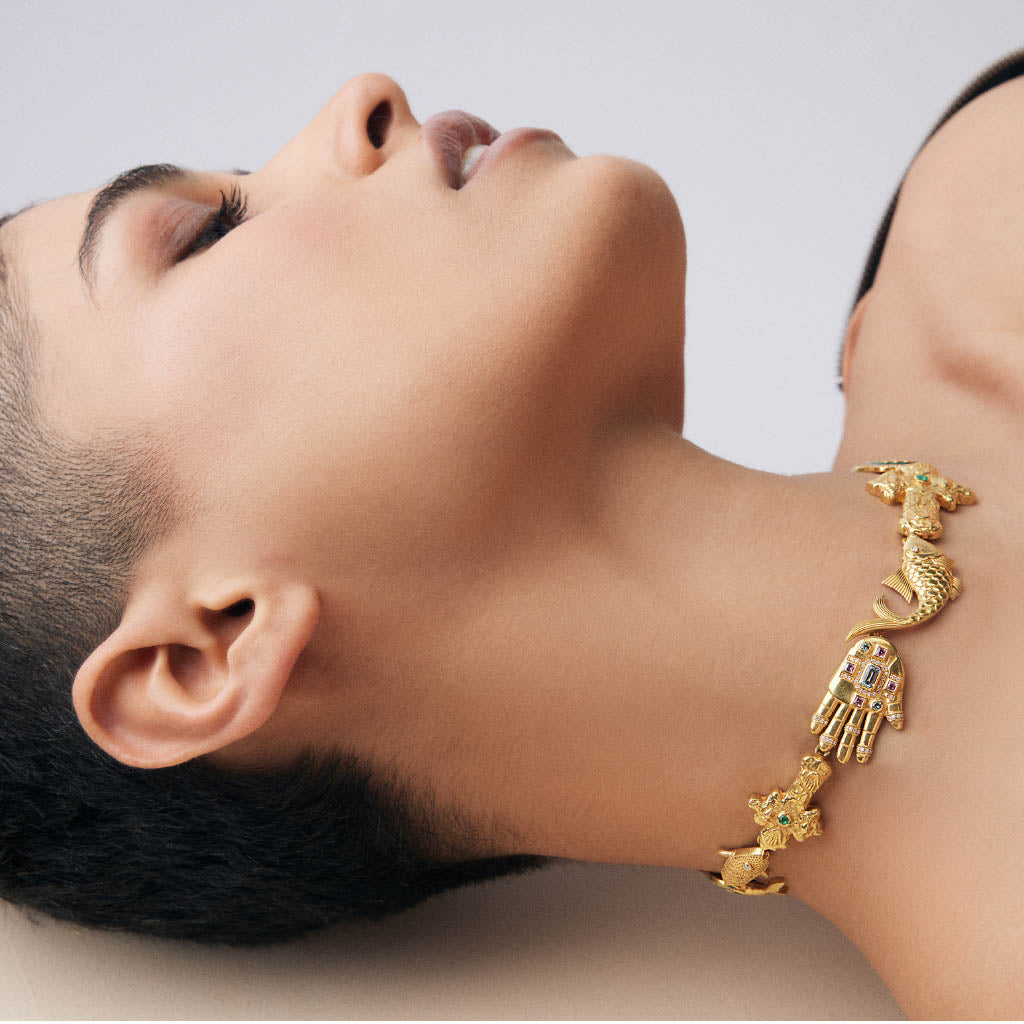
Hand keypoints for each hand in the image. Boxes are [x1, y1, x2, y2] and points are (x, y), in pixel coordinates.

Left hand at [810, 635, 904, 762]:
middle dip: (845, 744)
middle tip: (839, 759)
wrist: (879, 648)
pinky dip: (821, 716)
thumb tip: (898, 727)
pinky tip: (814, 728)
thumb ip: (895, 709)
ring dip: (832, 734)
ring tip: (825, 748)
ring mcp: (848, 697)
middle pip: (851, 729)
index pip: (867, 731)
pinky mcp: (837, 687)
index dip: (863, 745)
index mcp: (873, 708)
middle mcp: (859, 705)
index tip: (860, 760)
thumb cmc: (891, 668)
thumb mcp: (895, 690)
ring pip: (839, 720)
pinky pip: (827, 704)